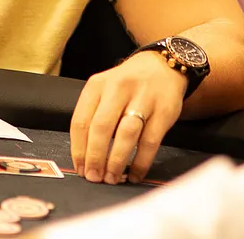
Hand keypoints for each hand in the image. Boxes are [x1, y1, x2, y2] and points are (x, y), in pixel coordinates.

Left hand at [71, 50, 185, 184]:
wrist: (163, 65)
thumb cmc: (127, 84)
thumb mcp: (104, 89)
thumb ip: (93, 115)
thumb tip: (85, 157)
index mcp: (97, 85)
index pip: (81, 120)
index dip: (78, 149)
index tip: (80, 168)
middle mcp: (119, 88)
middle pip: (101, 127)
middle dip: (95, 157)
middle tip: (94, 177)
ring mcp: (143, 98)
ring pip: (126, 134)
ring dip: (116, 161)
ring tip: (112, 178)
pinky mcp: (164, 111)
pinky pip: (150, 141)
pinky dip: (141, 162)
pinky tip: (134, 174)